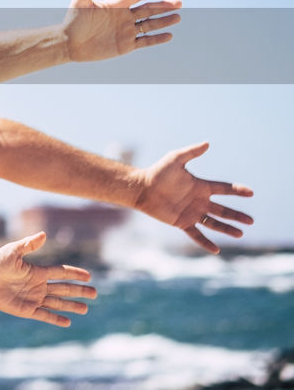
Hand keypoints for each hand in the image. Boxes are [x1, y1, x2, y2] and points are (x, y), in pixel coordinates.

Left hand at [0, 232, 95, 326]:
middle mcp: (38, 286)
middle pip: (64, 289)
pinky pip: (44, 315)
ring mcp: (33, 298)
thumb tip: (44, 234)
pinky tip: (67, 322)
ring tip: (85, 309)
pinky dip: (55, 319)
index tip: (88, 276)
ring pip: (57, 303)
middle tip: (95, 293)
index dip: (75, 274)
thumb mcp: (13, 251)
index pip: (60, 273)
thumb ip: (29, 245)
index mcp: (37, 272)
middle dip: (79, 291)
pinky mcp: (26, 310)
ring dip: (71, 306)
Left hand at [63, 0, 181, 61]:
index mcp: (116, 5)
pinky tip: (169, 36)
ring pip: (149, 24)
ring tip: (178, 17)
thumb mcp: (80, 1)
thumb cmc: (73, 21)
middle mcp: (124, 17)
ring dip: (164, 21)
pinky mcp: (125, 46)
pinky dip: (156, 39)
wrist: (68, 43)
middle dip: (163, 6)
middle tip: (179, 3)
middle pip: (148, 9)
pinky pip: (145, 41)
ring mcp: (126, 31)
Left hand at [133, 141, 253, 253]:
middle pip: (223, 210)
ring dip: (227, 229)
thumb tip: (207, 143)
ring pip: (214, 223)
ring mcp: (191, 213)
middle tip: (251, 221)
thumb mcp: (175, 159)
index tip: (251, 192)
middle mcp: (199, 201)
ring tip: (240, 234)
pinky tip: (216, 250)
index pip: (223, 189)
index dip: (237, 190)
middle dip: (237, 215)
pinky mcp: (182, 222)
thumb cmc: (157, 172)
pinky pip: (197, 235)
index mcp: (200, 186)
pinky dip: (206, 242)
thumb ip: (191, 152)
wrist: (141, 188)